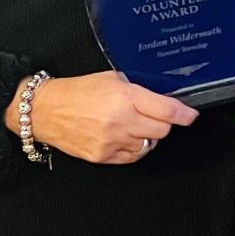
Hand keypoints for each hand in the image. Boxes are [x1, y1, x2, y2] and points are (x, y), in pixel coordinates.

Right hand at [4, 71, 197, 164]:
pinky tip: (122, 136)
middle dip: (163, 123)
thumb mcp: (112, 79)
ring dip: (146, 135)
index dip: (184, 115)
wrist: (44, 110)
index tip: (190, 116)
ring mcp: (112, 141)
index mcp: (125, 97)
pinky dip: (133, 148)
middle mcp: (120, 121)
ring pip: (149, 144)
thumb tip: (162, 100)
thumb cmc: (75, 92)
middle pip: (162, 130)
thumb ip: (139, 90)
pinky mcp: (103, 156)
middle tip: (153, 116)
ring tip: (131, 125)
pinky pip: (132, 156)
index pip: (167, 110)